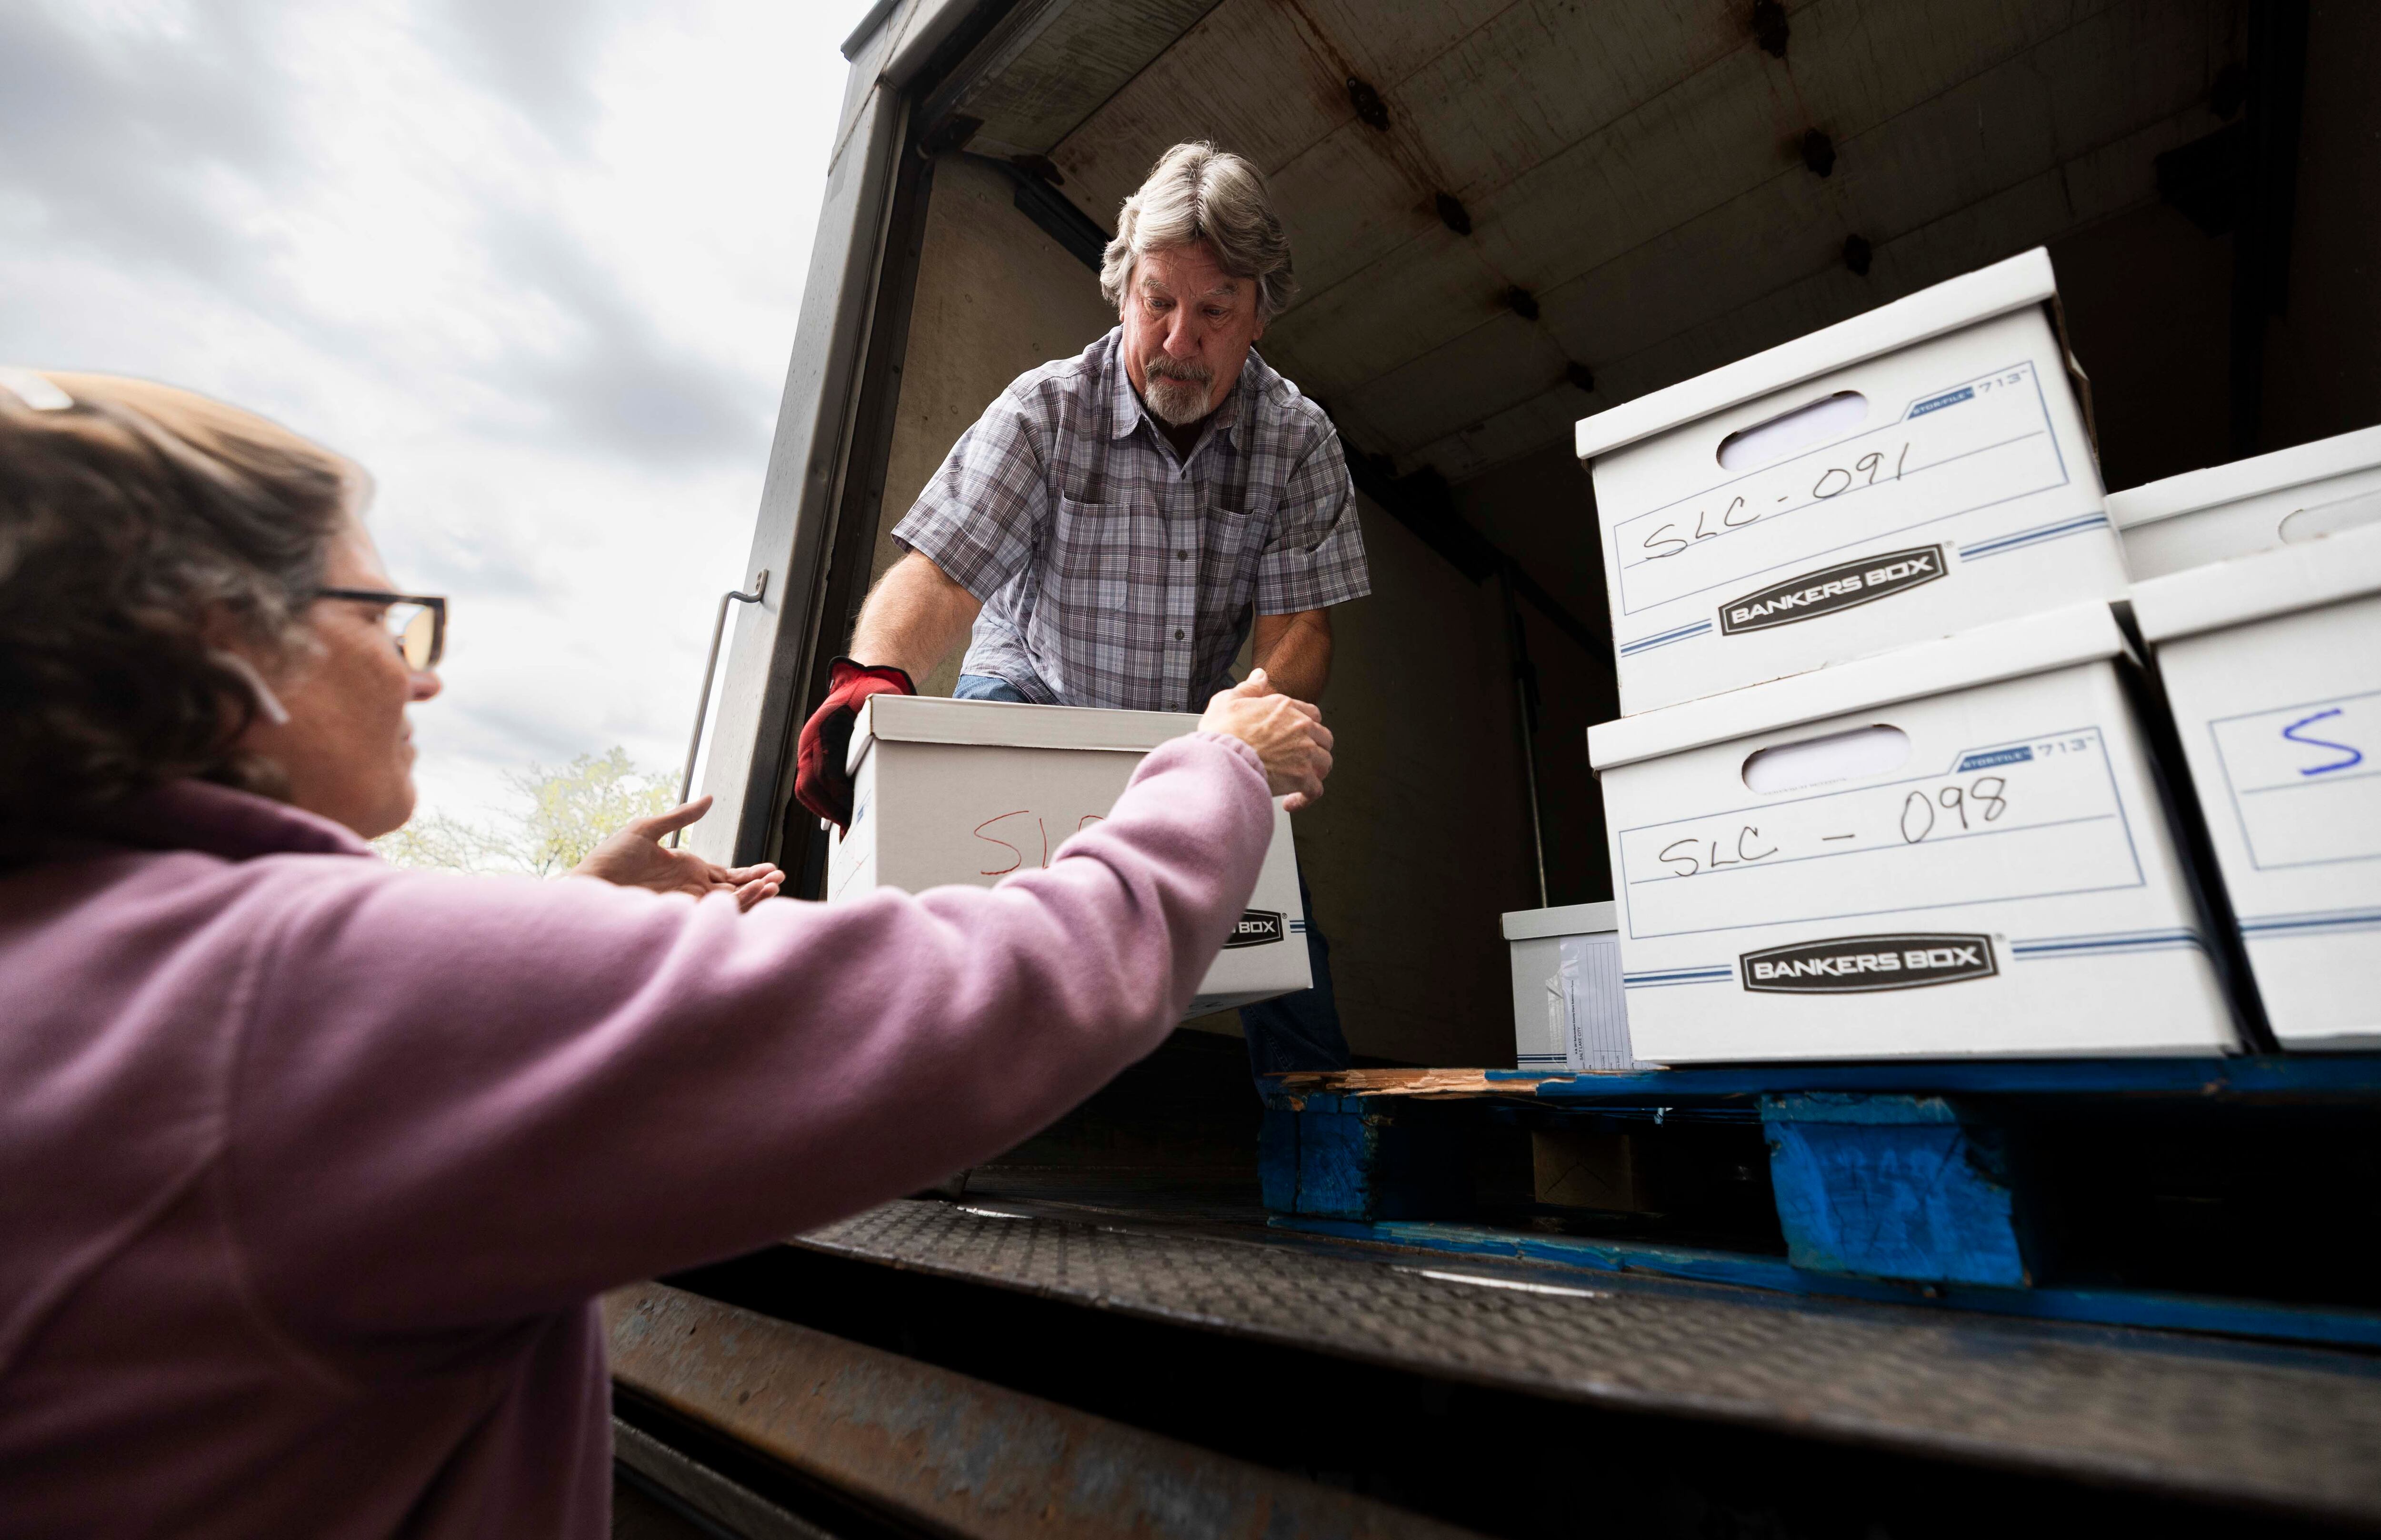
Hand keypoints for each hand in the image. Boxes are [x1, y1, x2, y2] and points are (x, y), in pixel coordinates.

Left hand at [569, 796, 782, 909]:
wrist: (588, 885)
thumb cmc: (611, 857)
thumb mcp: (648, 829)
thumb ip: (682, 816)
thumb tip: (710, 798)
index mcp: (687, 868)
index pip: (727, 873)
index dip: (750, 872)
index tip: (773, 869)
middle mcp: (691, 888)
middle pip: (734, 889)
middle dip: (759, 884)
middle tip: (780, 877)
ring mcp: (686, 903)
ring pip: (729, 902)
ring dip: (753, 894)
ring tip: (774, 885)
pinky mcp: (680, 916)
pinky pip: (714, 913)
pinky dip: (736, 905)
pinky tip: (752, 895)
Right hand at [793, 657, 915, 828]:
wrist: (860, 681)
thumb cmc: (872, 693)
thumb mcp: (880, 706)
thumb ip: (879, 729)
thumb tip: (887, 756)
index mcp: (825, 728)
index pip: (825, 773)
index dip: (840, 796)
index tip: (854, 810)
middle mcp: (811, 739)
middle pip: (809, 785)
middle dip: (830, 809)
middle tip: (850, 824)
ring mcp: (809, 747)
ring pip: (805, 788)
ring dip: (823, 809)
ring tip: (843, 822)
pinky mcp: (812, 754)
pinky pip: (808, 783)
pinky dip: (820, 801)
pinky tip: (836, 811)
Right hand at [1198, 668, 1333, 810]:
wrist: (1219, 759)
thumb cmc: (1221, 733)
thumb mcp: (1228, 700)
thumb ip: (1248, 688)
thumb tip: (1260, 676)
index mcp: (1284, 707)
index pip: (1311, 714)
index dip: (1307, 725)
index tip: (1298, 735)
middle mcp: (1300, 728)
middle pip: (1324, 738)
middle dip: (1316, 748)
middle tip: (1303, 758)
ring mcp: (1304, 752)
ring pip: (1325, 763)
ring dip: (1315, 772)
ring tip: (1301, 779)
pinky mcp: (1301, 777)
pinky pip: (1315, 790)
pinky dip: (1305, 798)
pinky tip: (1290, 801)